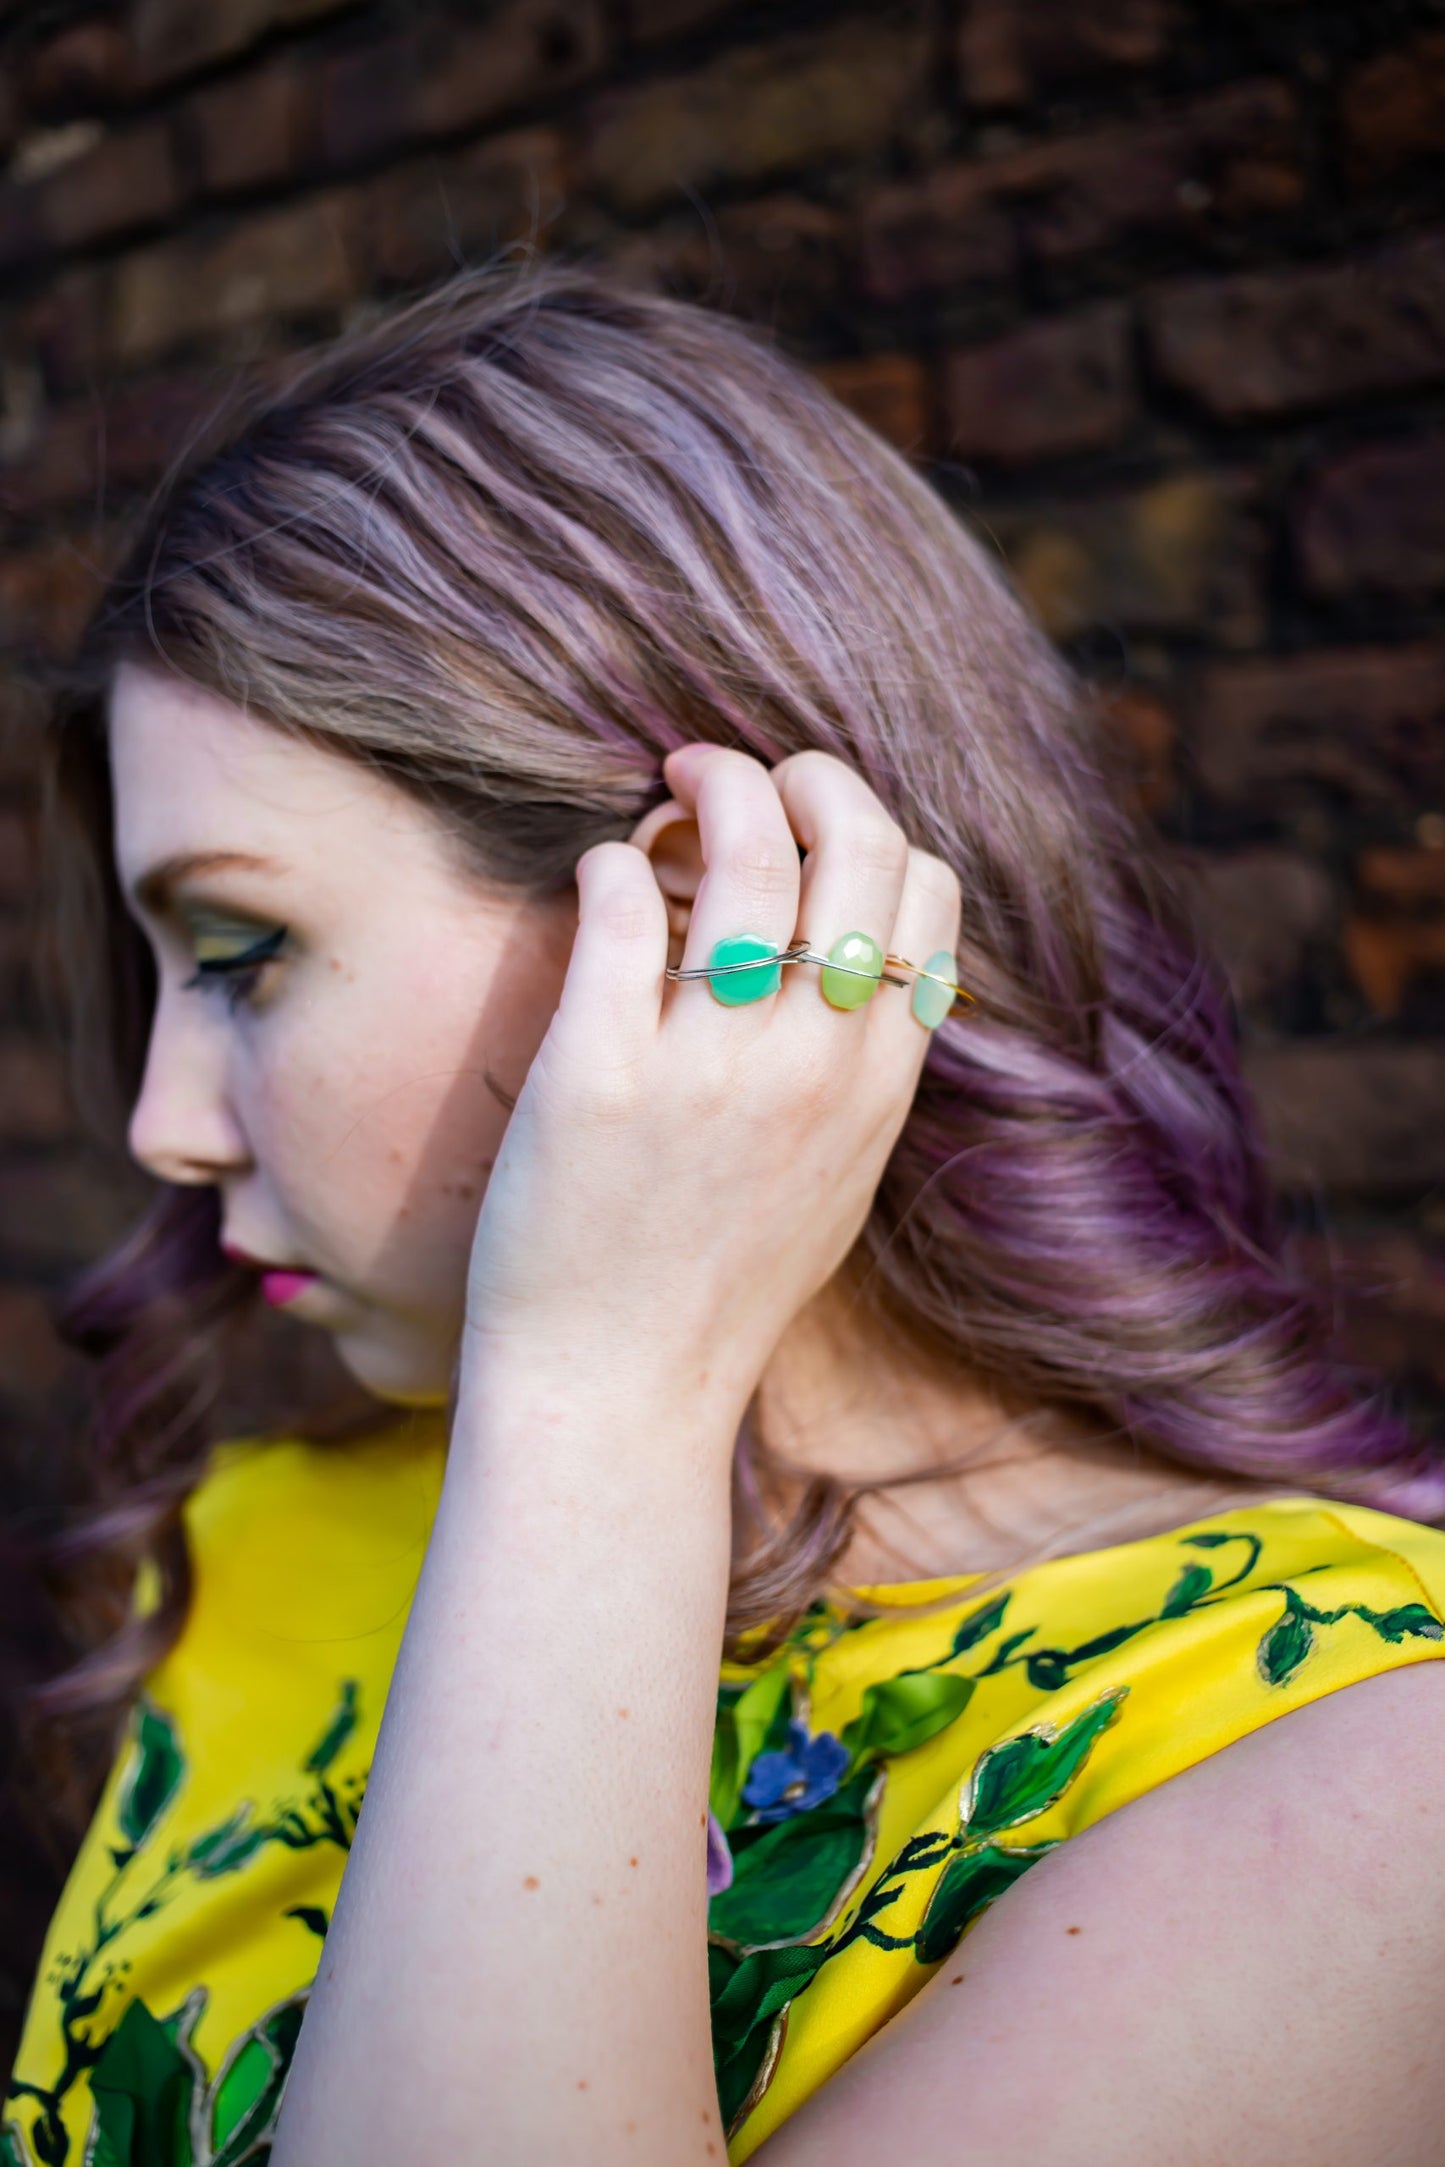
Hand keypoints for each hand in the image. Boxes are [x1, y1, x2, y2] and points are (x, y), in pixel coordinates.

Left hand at [461, 744, 962, 1433]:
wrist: (618, 1397)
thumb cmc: (715, 1289)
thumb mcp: (836, 1179)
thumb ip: (858, 1069)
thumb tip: (849, 961)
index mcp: (878, 1082)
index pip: (926, 891)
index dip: (872, 829)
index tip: (809, 829)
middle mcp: (813, 1064)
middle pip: (859, 843)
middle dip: (803, 774)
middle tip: (733, 773)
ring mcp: (710, 1067)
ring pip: (747, 852)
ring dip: (709, 786)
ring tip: (668, 788)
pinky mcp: (600, 1074)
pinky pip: (620, 903)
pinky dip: (613, 859)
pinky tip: (601, 875)